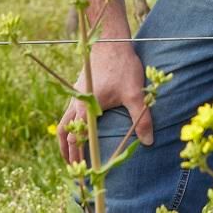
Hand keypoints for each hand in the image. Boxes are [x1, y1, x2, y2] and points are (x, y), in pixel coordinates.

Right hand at [58, 0, 153, 161]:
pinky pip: (69, 110)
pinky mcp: (79, 87)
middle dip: (67, 151)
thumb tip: (148, 142)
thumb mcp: (135, 93)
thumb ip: (142, 119)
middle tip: (72, 168)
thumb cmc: (122, 66)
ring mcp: (75, 94)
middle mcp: (76, 102)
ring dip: (65, 137)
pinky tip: (78, 126)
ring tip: (70, 151)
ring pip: (63, 120)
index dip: (78, 156)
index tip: (82, 172)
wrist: (111, 40)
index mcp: (86, 108)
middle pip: (63, 131)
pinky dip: (69, 123)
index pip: (76, 138)